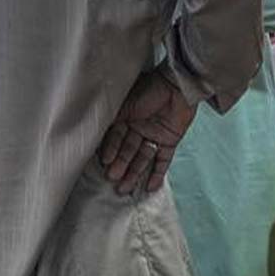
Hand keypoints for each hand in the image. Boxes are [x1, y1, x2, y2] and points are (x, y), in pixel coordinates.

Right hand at [99, 68, 197, 194]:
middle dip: (121, 165)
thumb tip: (95, 134)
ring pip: (142, 158)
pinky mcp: (170, 141)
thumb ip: (112, 120)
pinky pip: (163, 159)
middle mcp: (138, 128)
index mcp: (126, 117)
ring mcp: (154, 135)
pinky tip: (150, 187)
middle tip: (113, 179)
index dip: (110, 150)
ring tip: (125, 188)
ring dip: (134, 173)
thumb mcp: (125, 104)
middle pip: (127, 150)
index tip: (105, 163)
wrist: (179, 86)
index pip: (114, 138)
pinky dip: (158, 173)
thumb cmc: (150, 90)